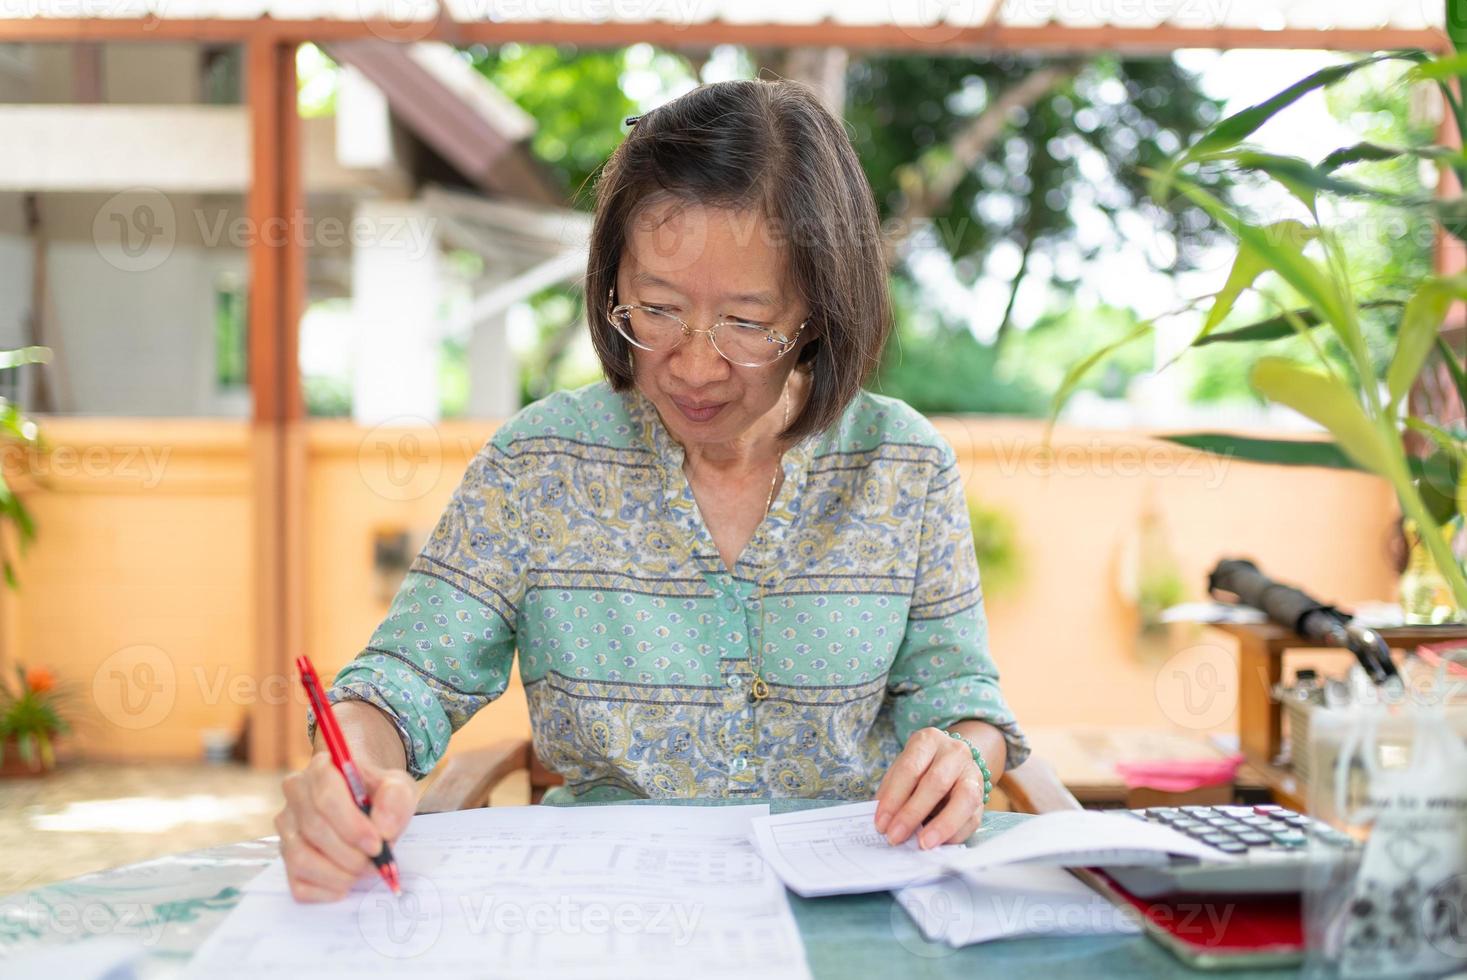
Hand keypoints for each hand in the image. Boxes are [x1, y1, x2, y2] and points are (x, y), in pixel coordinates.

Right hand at [275, 752, 415, 901]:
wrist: (363, 798)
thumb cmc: (377, 791)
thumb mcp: (398, 786)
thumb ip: (396, 800)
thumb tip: (383, 830)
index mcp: (321, 768)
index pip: (327, 798)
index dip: (352, 827)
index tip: (377, 845)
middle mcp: (296, 794)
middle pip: (315, 830)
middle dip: (350, 855)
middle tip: (375, 863)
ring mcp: (287, 825)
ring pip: (300, 858)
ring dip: (337, 874)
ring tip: (362, 872)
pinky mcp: (285, 854)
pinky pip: (295, 882)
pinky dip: (324, 891)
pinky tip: (345, 884)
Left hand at [873, 727, 985, 849]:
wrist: (955, 762)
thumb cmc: (921, 767)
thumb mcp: (902, 769)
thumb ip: (892, 791)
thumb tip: (883, 822)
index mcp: (929, 740)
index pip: (910, 768)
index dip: (893, 798)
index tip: (880, 823)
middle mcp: (955, 752)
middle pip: (936, 782)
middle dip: (913, 813)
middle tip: (895, 836)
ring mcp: (973, 773)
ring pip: (964, 799)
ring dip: (942, 825)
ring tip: (923, 844)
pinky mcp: (983, 797)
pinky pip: (972, 818)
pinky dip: (954, 834)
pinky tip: (938, 844)